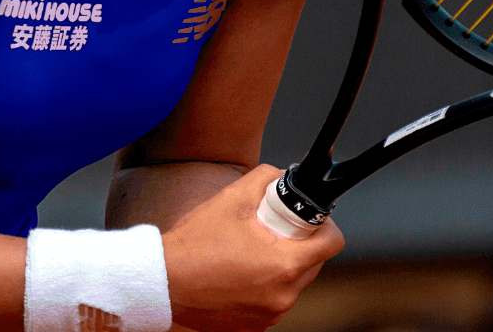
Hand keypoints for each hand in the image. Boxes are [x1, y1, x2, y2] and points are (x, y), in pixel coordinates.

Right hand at [160, 165, 343, 330]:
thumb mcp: (232, 198)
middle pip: (314, 263)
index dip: (324, 224)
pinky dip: (265, 286)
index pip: (332, 243)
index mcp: (283, 265)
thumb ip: (265, 179)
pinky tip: (240, 272)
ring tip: (252, 252)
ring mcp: (268, 315)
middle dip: (301, 243)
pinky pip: (273, 300)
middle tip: (274, 230)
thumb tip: (284, 176)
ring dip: (282, 266)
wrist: (160, 283)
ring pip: (294, 283)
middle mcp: (282, 296)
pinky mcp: (253, 327)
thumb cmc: (194, 243)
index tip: (308, 218)